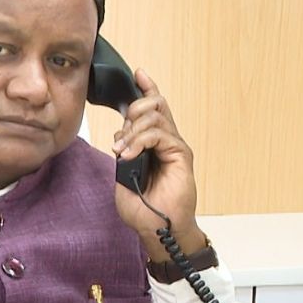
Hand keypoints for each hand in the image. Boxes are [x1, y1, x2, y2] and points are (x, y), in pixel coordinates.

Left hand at [112, 69, 206, 261]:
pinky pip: (159, 133)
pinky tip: (130, 154)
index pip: (153, 108)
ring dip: (133, 130)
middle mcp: (167, 141)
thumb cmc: (144, 209)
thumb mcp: (123, 176)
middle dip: (134, 110)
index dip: (146, 88)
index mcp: (154, 143)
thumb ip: (124, 153)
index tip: (138, 74)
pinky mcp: (180, 154)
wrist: (157, 229)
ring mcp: (175, 147)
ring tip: (124, 151)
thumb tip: (121, 137)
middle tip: (122, 136)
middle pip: (155, 104)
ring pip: (155, 116)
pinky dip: (140, 140)